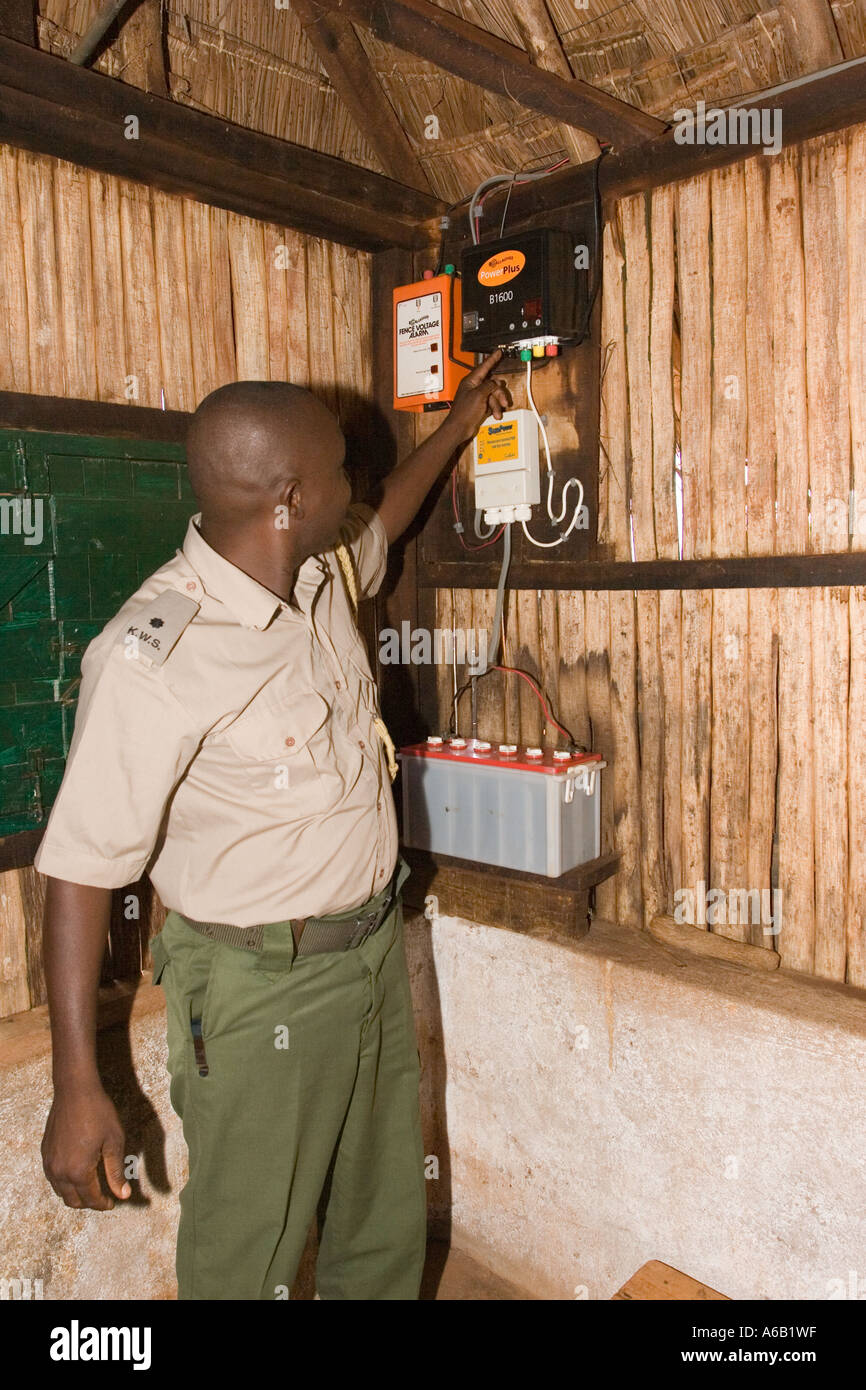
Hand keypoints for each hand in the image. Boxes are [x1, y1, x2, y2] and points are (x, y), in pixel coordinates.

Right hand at [42, 1083, 130, 1210]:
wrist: (75, 1090)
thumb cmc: (98, 1113)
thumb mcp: (114, 1142)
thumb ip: (116, 1172)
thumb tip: (123, 1195)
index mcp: (79, 1171)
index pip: (91, 1199)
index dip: (103, 1204)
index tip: (112, 1202)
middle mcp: (60, 1172)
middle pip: (73, 1201)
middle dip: (89, 1202)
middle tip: (103, 1196)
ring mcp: (49, 1163)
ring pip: (60, 1191)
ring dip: (75, 1194)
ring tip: (91, 1186)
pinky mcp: (45, 1152)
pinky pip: (53, 1177)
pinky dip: (64, 1182)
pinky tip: (76, 1172)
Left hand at [447, 350, 510, 440]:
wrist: (460, 428)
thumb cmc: (464, 412)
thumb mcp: (479, 395)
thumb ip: (488, 386)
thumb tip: (495, 383)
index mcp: (470, 381)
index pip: (483, 367)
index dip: (492, 359)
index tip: (498, 352)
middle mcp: (473, 387)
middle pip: (492, 384)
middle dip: (499, 393)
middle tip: (503, 401)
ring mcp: (476, 397)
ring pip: (493, 394)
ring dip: (497, 404)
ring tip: (498, 412)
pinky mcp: (479, 405)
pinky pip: (491, 403)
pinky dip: (494, 408)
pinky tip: (495, 414)